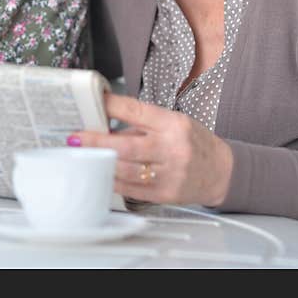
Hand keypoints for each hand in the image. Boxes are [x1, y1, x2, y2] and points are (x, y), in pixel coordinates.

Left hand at [68, 93, 232, 206]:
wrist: (221, 172)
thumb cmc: (192, 143)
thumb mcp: (173, 123)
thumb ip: (141, 124)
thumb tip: (104, 124)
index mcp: (173, 125)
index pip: (137, 112)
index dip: (112, 106)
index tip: (93, 102)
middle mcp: (172, 149)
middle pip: (127, 146)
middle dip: (97, 141)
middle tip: (76, 137)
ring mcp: (169, 174)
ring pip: (125, 170)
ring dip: (100, 162)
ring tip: (83, 155)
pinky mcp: (165, 195)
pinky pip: (130, 189)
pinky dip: (111, 181)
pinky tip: (99, 173)